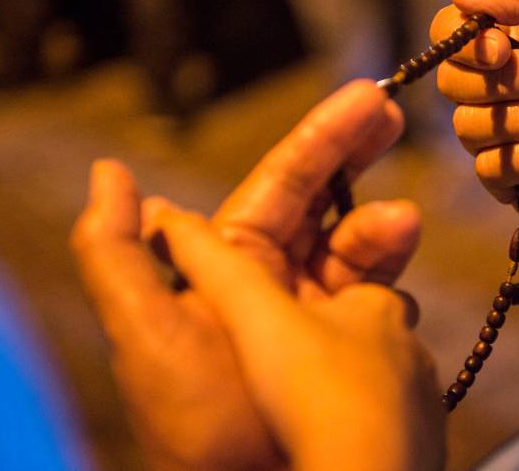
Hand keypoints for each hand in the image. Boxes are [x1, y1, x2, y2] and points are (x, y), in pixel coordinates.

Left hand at [71, 81, 442, 469]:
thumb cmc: (204, 421)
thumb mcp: (147, 336)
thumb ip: (119, 253)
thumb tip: (114, 174)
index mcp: (226, 269)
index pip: (279, 186)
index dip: (321, 140)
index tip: (367, 98)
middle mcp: (271, 285)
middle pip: (321, 202)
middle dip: (354, 155)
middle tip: (392, 113)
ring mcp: (316, 317)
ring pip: (355, 249)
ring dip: (382, 228)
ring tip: (404, 221)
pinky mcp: (352, 349)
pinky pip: (377, 301)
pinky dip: (393, 283)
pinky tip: (404, 287)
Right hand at [432, 0, 518, 290]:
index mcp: (518, 45)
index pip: (450, 32)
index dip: (463, 41)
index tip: (499, 48)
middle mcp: (504, 88)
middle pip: (452, 82)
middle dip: (511, 83)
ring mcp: (506, 136)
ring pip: (469, 127)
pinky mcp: (515, 181)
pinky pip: (490, 169)